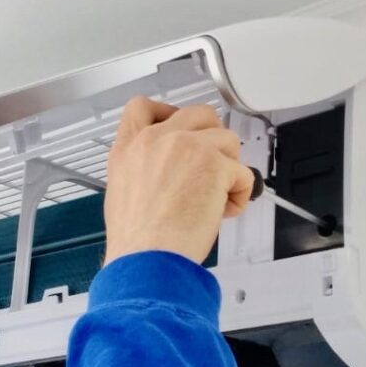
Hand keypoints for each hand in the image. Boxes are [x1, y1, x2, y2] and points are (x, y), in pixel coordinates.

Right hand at [102, 96, 254, 265]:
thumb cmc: (137, 240)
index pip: (142, 108)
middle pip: (198, 114)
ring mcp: (188, 147)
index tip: (180, 129)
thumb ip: (143, 168)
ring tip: (217, 196)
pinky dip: (240, 193)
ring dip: (229, 166)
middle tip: (211, 164)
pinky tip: (224, 212)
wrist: (147, 258)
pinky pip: (243, 172)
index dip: (167, 112)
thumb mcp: (121, 192)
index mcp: (130, 148)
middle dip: (212, 137)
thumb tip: (168, 171)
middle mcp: (157, 140)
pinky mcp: (215, 164)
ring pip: (227, 139)